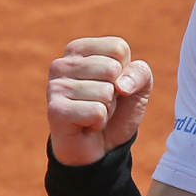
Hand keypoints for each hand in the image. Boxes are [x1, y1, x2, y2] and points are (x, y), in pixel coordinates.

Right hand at [46, 36, 152, 165]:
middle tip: (102, 103)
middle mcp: (62, 63)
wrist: (100, 147)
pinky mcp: (55, 110)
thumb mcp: (139, 86)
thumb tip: (121, 85)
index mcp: (79, 49)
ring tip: (93, 114)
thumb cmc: (117, 110)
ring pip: (105, 92)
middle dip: (116, 92)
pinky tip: (86, 125)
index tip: (112, 84)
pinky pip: (96, 111)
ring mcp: (55, 86)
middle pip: (112, 68)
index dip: (125, 71)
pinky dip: (99, 123)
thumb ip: (140, 73)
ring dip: (107, 109)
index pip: (118, 48)